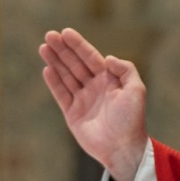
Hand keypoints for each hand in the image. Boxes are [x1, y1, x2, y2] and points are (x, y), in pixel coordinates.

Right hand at [39, 28, 146, 180]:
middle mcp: (95, 87)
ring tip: (43, 47)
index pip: (91, 57)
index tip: (65, 32)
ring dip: (55, 61)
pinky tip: (47, 69)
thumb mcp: (136, 90)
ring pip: (66, 76)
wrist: (122, 147)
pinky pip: (61, 94)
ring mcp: (83, 100)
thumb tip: (108, 58)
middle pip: (75, 63)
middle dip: (62, 49)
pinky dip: (54, 82)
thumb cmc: (132, 119)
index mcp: (109, 80)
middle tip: (49, 35)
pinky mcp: (72, 113)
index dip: (78, 45)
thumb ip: (125, 70)